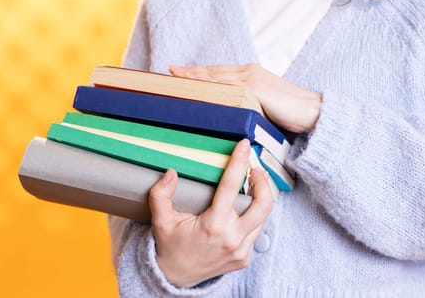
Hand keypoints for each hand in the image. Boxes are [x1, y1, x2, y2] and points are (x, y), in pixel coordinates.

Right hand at [149, 139, 272, 287]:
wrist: (176, 278)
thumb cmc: (170, 247)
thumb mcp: (161, 221)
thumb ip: (161, 195)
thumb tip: (170, 173)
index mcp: (213, 226)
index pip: (231, 187)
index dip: (239, 162)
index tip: (244, 146)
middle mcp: (232, 239)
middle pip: (263, 204)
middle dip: (264, 182)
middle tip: (255, 170)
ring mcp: (241, 251)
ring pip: (263, 218)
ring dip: (261, 199)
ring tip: (252, 186)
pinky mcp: (245, 258)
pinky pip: (256, 232)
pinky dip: (253, 217)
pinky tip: (243, 209)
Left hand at [170, 64, 321, 132]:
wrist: (312, 113)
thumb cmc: (289, 113)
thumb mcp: (262, 106)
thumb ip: (245, 104)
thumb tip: (228, 114)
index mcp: (250, 74)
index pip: (218, 72)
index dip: (199, 72)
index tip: (180, 72)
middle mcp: (249, 72)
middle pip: (213, 72)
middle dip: (191, 72)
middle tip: (170, 72)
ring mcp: (251, 79)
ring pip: (216, 77)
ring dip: (195, 76)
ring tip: (176, 77)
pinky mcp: (255, 88)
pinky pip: (227, 87)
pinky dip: (209, 86)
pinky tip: (196, 89)